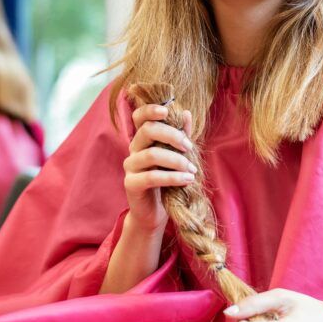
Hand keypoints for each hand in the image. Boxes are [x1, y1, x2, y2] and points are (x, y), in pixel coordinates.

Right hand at [122, 104, 195, 232]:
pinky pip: (151, 177)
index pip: (139, 117)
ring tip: (192, 170)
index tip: (167, 111)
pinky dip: (172, 177)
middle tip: (189, 147)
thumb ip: (180, 135)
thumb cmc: (167, 180)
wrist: (156, 211)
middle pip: (147, 131)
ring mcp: (130, 166)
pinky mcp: (131, 184)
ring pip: (151, 155)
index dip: (150, 110)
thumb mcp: (176, 156)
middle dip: (172, 136)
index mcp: (143, 138)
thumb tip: (185, 112)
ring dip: (176, 161)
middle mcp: (133, 149)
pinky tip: (187, 179)